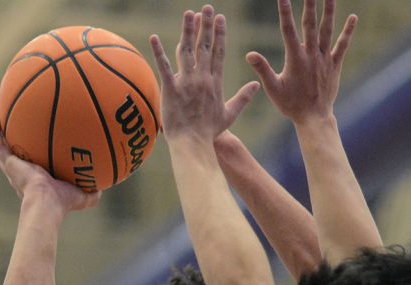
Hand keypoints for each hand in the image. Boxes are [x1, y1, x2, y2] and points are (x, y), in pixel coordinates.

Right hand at [0, 117, 99, 212]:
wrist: (46, 203)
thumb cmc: (63, 202)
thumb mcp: (83, 196)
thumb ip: (93, 191)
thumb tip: (105, 187)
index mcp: (37, 181)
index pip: (34, 166)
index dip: (34, 157)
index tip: (37, 145)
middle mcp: (23, 174)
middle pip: (16, 156)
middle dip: (16, 143)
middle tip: (17, 128)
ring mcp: (13, 168)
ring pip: (3, 148)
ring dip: (1, 135)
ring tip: (0, 119)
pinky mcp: (8, 163)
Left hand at [150, 6, 258, 143]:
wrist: (192, 144)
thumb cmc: (209, 132)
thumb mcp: (229, 114)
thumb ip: (243, 98)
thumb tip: (256, 85)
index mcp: (215, 82)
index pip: (219, 52)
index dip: (220, 34)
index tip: (220, 18)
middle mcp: (202, 78)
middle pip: (205, 46)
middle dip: (206, 26)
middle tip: (207, 8)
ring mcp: (187, 82)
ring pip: (186, 51)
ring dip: (187, 31)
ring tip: (189, 13)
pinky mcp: (170, 89)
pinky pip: (163, 67)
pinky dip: (158, 52)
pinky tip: (154, 37)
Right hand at [246, 0, 356, 123]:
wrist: (314, 117)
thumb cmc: (290, 105)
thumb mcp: (273, 88)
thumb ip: (263, 69)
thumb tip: (249, 54)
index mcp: (295, 59)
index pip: (288, 30)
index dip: (284, 11)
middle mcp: (311, 55)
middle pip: (310, 24)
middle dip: (309, 4)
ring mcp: (324, 59)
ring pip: (328, 30)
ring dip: (329, 11)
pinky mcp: (334, 64)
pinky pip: (342, 44)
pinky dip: (348, 31)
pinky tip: (353, 17)